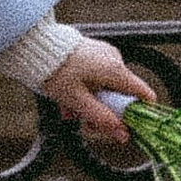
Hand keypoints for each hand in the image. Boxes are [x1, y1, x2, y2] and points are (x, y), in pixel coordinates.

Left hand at [43, 37, 155, 155]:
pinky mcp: (92, 53)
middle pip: (120, 95)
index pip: (144, 94)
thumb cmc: (56, 70)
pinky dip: (85, 90)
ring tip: (69, 111)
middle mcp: (114, 60)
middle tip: (86, 124)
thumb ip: (101, 119)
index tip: (128, 127)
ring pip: (105, 88)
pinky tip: (68, 99)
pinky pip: (96, 77)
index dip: (140, 113)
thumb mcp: (78, 101)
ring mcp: (103, 55)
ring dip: (90, 104)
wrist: (36, 47)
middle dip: (104, 112)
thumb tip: (121, 133)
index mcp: (116, 70)